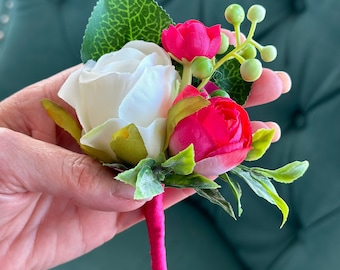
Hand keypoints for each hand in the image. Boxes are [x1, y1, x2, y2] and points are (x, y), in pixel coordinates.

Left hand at [0, 63, 287, 268]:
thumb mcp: (7, 155)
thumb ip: (68, 168)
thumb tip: (127, 188)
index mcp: (72, 102)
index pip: (133, 76)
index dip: (177, 65)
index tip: (218, 57)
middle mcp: (99, 134)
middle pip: (164, 114)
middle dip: (212, 101)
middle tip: (260, 88)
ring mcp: (111, 173)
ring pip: (169, 158)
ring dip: (211, 147)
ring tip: (254, 134)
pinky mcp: (113, 212)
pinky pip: (155, 200)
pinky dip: (185, 190)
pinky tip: (217, 175)